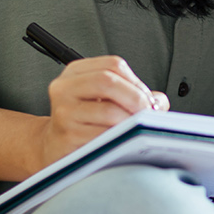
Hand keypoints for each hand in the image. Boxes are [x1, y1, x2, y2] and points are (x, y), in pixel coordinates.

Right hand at [39, 56, 168, 166]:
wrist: (53, 148)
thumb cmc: (83, 123)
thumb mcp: (101, 100)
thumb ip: (131, 95)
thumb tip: (159, 101)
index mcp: (75, 73)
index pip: (113, 65)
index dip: (136, 81)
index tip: (148, 98)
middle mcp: (64, 88)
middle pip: (108, 81)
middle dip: (136, 98)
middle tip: (149, 114)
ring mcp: (64, 112)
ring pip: (108, 111)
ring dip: (132, 122)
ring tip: (139, 129)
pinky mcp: (67, 136)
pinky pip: (103, 136)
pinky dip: (120, 138)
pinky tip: (125, 141)